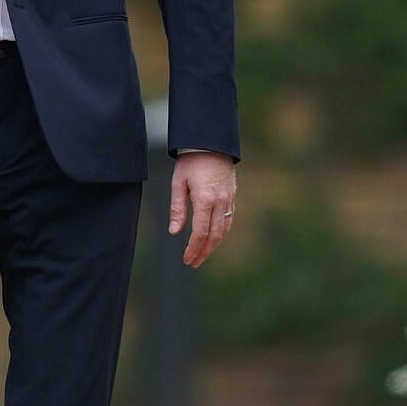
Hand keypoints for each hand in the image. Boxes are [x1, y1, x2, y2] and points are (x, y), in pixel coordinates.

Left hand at [169, 152, 238, 267]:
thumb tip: (174, 232)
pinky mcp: (232, 195)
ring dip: (214, 245)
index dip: (194, 249)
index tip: (187, 259)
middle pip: (215, 235)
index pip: (200, 232)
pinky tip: (214, 238)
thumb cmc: (191, 161)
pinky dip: (222, 233)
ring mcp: (229, 198)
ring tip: (202, 255)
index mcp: (205, 199)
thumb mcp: (178, 183)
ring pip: (224, 229)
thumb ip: (177, 209)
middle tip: (194, 263)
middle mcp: (220, 201)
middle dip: (204, 252)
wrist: (211, 142)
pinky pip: (229, 219)